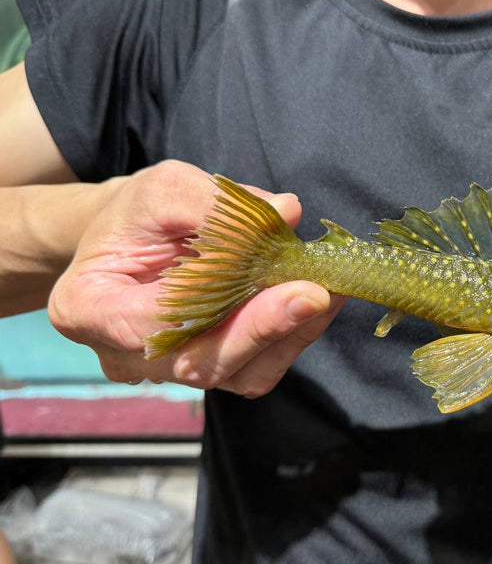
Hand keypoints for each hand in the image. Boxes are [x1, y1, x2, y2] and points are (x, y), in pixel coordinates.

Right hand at [48, 161, 343, 396]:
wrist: (135, 240)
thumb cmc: (138, 215)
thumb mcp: (164, 190)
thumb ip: (217, 203)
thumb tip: (285, 210)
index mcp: (90, 309)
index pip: (161, 325)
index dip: (232, 316)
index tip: (293, 292)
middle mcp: (127, 356)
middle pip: (204, 363)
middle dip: (268, 329)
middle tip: (319, 294)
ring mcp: (171, 372)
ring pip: (240, 373)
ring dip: (291, 333)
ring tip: (328, 288)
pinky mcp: (213, 371)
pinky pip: (258, 368)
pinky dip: (294, 335)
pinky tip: (318, 300)